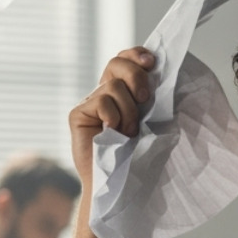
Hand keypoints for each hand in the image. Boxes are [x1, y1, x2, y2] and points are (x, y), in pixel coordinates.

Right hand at [67, 47, 154, 182]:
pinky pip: (102, 101)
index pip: (126, 59)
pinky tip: (113, 133)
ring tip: (129, 132)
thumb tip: (159, 69)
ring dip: (128, 111)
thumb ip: (151, 96)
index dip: (137, 54)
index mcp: (124, 92)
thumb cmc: (140, 155)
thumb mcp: (152, 120)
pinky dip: (114, 117)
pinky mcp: (78, 114)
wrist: (120, 182)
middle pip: (116, 63)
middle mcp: (105, 94)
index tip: (152, 62)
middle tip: (144, 99)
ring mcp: (90, 104)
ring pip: (113, 86)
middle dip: (136, 76)